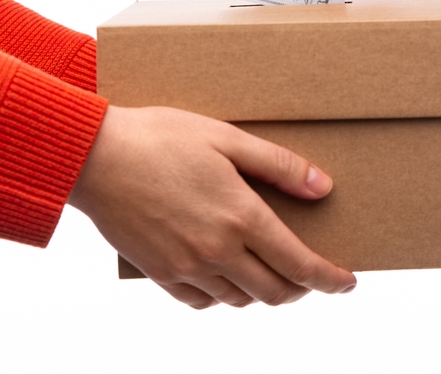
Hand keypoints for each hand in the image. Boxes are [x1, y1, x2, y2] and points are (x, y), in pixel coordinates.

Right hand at [67, 105, 356, 308]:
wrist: (94, 156)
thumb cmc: (159, 137)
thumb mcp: (226, 138)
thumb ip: (278, 165)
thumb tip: (322, 188)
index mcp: (240, 216)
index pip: (300, 265)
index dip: (330, 279)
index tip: (347, 283)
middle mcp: (217, 251)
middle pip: (276, 292)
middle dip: (302, 288)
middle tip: (309, 274)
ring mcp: (186, 267)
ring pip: (240, 299)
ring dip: (263, 291)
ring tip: (267, 269)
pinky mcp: (159, 272)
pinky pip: (202, 302)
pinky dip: (222, 296)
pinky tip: (224, 276)